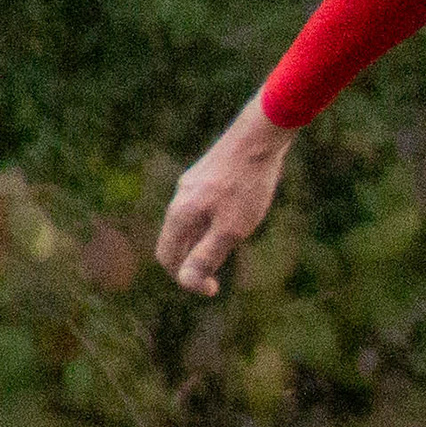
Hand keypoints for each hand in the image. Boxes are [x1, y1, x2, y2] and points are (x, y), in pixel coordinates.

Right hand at [158, 100, 296, 295]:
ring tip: (230, 246)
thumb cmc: (247, 186)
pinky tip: (235, 219)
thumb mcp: (231, 229)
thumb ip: (207, 256)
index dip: (184, 279)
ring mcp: (191, 185)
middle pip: (175, 240)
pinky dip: (210, 224)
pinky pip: (200, 208)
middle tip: (219, 275)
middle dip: (192, 262)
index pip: (166, 256)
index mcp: (180, 215)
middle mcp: (179, 199)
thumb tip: (188, 282)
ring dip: (202, 242)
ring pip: (189, 223)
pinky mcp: (206, 175)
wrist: (259, 138)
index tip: (213, 288)